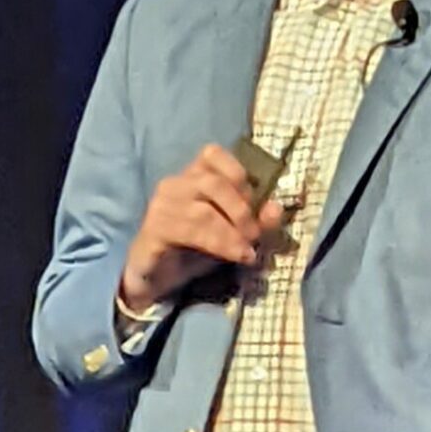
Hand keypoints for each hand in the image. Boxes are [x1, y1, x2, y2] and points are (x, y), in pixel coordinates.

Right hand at [119, 144, 285, 314]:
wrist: (156, 278)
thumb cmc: (194, 250)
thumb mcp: (232, 234)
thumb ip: (256, 221)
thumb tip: (276, 209)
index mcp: (192, 176)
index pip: (212, 153)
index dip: (237, 172)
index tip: (253, 200)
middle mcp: (173, 184)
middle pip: (213, 183)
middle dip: (241, 210)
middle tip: (254, 235)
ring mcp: (161, 206)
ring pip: (203, 211)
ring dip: (232, 232)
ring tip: (247, 250)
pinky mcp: (154, 229)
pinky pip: (190, 231)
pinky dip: (219, 243)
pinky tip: (235, 255)